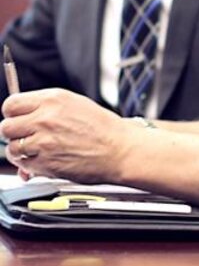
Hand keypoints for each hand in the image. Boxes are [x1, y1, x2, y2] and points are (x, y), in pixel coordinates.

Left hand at [1, 89, 128, 181]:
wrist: (121, 151)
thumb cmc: (104, 129)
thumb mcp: (74, 104)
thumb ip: (46, 107)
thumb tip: (24, 115)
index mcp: (52, 100)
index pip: (11, 104)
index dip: (12, 114)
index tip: (17, 119)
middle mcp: (45, 119)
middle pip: (5, 127)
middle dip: (14, 133)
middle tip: (25, 137)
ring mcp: (44, 142)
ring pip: (11, 148)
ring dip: (20, 152)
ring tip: (35, 151)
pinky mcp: (46, 163)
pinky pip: (23, 164)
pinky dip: (27, 166)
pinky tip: (40, 162)